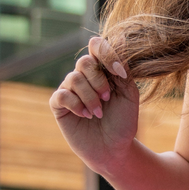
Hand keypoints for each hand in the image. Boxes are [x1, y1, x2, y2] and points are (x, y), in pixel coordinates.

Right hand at [48, 34, 139, 170]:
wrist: (114, 150)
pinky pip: (62, 95)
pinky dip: (76, 104)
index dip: (106, 54)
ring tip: (98, 113)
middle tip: (107, 99)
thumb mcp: (129, 95)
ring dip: (90, 97)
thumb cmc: (123, 123)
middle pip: (84, 62)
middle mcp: (84, 77)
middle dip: (98, 81)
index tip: (118, 73)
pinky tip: (86, 115)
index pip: (97, 46)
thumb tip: (119, 40)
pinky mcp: (59, 105)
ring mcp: (70, 90)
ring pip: (73, 78)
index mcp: (102, 70)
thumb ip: (123, 69)